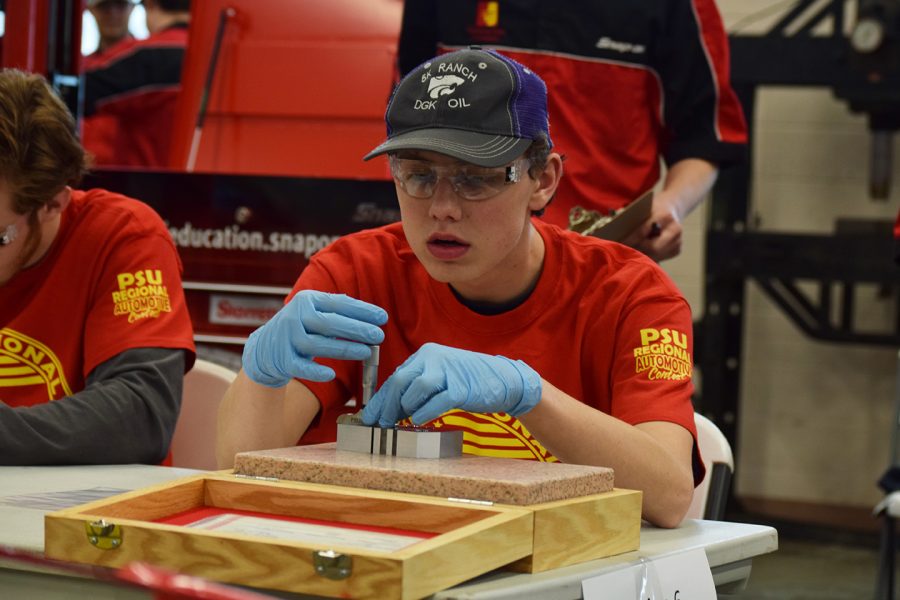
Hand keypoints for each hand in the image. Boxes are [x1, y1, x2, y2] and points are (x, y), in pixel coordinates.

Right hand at [242, 290, 386, 386]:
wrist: (264, 349)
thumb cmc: (301, 329)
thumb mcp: (314, 313)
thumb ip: (338, 312)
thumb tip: (373, 317)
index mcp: (307, 300)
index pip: (338, 303)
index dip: (362, 310)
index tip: (383, 317)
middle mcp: (295, 316)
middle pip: (329, 323)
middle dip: (357, 329)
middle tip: (379, 335)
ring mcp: (286, 338)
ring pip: (317, 345)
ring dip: (344, 349)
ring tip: (366, 352)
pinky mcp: (282, 360)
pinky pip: (301, 367)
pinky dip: (316, 371)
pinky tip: (331, 374)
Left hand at [361, 343, 541, 427]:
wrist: (503, 380)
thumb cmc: (468, 382)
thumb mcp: (439, 377)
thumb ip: (417, 387)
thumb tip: (391, 409)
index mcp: (425, 354)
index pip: (395, 377)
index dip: (380, 399)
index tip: (369, 417)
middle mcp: (434, 358)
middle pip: (400, 381)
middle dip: (387, 406)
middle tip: (381, 424)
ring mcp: (448, 371)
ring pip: (415, 389)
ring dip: (405, 409)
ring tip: (402, 422)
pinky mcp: (462, 388)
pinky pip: (436, 402)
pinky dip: (424, 413)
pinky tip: (419, 421)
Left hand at [621, 195, 681, 261]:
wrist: (671, 208)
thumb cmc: (652, 208)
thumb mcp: (642, 208)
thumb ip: (631, 219)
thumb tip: (615, 233)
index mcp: (664, 216)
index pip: (643, 232)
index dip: (629, 240)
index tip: (616, 244)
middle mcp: (675, 230)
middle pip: (652, 248)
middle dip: (636, 250)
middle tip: (622, 252)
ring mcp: (678, 241)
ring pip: (655, 256)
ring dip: (641, 256)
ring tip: (628, 253)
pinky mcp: (677, 250)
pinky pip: (659, 258)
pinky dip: (648, 257)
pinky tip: (640, 253)